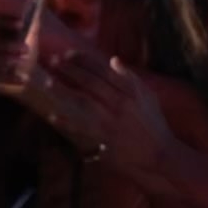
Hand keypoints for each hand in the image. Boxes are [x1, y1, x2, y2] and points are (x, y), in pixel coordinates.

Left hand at [44, 51, 173, 174]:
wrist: (159, 155)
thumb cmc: (153, 123)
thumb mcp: (148, 95)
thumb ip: (130, 77)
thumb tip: (113, 59)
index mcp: (128, 91)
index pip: (102, 70)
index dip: (84, 60)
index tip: (68, 53)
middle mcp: (118, 103)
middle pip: (90, 82)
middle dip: (70, 70)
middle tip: (53, 60)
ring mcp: (110, 121)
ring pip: (82, 103)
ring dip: (64, 92)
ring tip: (48, 83)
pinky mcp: (104, 138)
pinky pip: (82, 128)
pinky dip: (67, 122)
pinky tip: (53, 116)